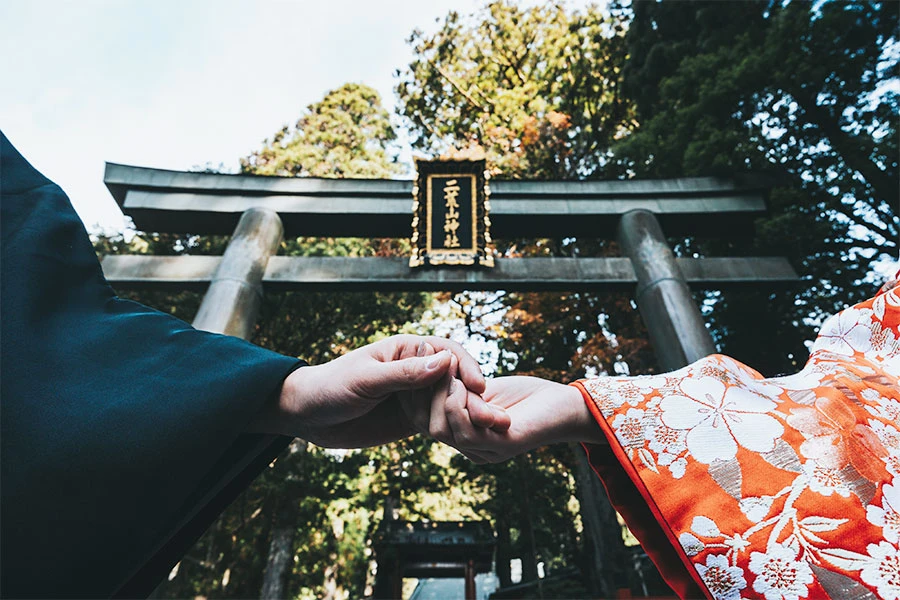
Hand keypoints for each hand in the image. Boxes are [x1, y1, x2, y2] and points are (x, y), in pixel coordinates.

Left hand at [249, 335, 489, 447]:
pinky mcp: (412, 418)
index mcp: (406, 348)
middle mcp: (415, 369)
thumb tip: (443, 362)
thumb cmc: (331, 387)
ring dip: (470, 413)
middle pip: (455, 377)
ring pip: (451, 400)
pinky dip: (456, 427)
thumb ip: (404, 374)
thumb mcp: (366, 380)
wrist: (308, 414)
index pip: (446, 351)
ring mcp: (415, 394)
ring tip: (489, 429)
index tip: (479, 387)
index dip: (466, 367)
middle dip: (474, 395)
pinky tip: (471, 439)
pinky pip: (440, 420)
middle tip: (494, 415)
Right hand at [429, 375, 604, 462]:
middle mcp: (471, 450)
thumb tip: (429, 370)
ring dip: (441, 394)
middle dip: (424, 391)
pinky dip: (457, 405)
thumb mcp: (484, 390)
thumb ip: (460, 389)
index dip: (415, 393)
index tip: (418, 361)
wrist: (567, 405)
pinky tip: (461, 384)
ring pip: (441, 429)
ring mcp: (486, 451)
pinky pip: (465, 432)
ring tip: (449, 369)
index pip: (423, 422)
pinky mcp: (503, 447)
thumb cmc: (527, 396)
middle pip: (426, 426)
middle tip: (433, 361)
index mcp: (465, 437)